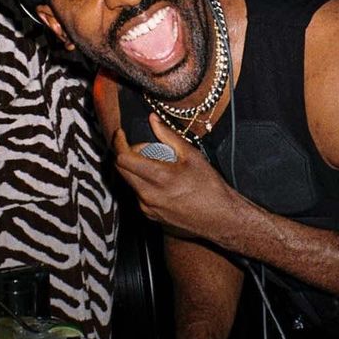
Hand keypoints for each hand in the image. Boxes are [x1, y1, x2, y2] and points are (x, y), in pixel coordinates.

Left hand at [113, 114, 235, 239]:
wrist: (220, 218)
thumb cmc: (210, 188)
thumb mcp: (192, 155)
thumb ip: (168, 136)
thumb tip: (153, 120)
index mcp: (159, 178)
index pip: (124, 159)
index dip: (119, 142)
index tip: (121, 133)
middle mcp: (148, 196)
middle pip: (121, 170)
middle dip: (126, 154)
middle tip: (144, 148)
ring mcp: (147, 208)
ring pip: (130, 182)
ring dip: (136, 169)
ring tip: (158, 164)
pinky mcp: (150, 216)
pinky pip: (138, 194)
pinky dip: (144, 182)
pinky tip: (162, 180)